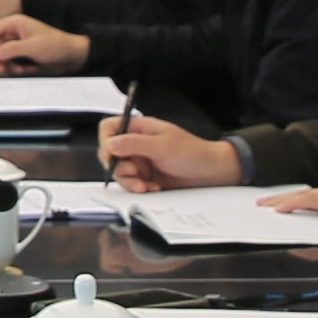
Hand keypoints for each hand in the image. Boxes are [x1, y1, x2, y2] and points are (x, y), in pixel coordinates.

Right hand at [0, 15, 93, 71]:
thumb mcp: (32, 47)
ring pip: (0, 57)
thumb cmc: (58, 45)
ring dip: (7, 66)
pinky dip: (15, 69)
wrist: (72, 56)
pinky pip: (9, 64)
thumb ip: (10, 50)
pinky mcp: (21, 55)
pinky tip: (26, 68)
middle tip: (4, 66)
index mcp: (14, 23)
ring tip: (19, 68)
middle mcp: (13, 33)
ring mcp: (16, 45)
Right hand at [100, 117, 240, 190]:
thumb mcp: (162, 145)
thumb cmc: (193, 152)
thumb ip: (134, 144)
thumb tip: (110, 144)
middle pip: (110, 154)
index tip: (112, 153)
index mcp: (140, 129)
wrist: (211, 173)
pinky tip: (153, 187)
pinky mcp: (146, 178)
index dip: (106, 140)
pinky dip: (139, 188)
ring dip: (130, 181)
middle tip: (132, 172)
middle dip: (118, 166)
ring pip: (120, 172)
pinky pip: (132, 184)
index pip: (110, 129)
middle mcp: (137, 145)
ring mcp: (141, 162)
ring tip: (145, 184)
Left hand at [266, 184, 317, 241]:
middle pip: (306, 195)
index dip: (299, 202)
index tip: (284, 207)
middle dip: (284, 198)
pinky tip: (279, 210)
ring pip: (304, 196)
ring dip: (282, 200)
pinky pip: (310, 200)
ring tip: (264, 206)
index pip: (317, 200)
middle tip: (264, 204)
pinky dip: (293, 204)